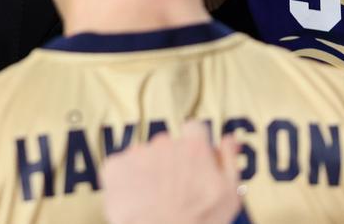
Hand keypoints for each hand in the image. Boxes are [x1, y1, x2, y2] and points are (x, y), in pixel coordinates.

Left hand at [102, 121, 241, 223]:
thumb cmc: (199, 222)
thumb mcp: (228, 194)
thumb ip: (229, 161)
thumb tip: (229, 139)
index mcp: (194, 146)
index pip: (194, 129)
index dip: (195, 145)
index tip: (194, 162)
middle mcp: (164, 142)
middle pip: (167, 145)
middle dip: (170, 162)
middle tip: (174, 190)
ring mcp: (137, 153)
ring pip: (144, 156)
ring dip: (148, 170)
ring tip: (154, 198)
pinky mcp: (114, 166)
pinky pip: (121, 166)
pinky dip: (126, 180)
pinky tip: (136, 199)